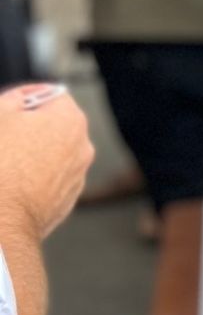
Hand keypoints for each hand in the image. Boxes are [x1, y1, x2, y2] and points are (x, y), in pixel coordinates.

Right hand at [0, 82, 93, 235]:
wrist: (2, 219)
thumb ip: (16, 98)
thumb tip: (23, 100)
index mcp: (70, 120)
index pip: (53, 96)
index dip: (28, 97)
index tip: (11, 106)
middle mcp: (83, 147)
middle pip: (56, 126)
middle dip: (32, 127)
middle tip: (6, 134)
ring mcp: (78, 177)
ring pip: (54, 154)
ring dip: (34, 153)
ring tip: (7, 161)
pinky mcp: (67, 201)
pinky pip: (51, 179)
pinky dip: (36, 177)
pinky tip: (13, 182)